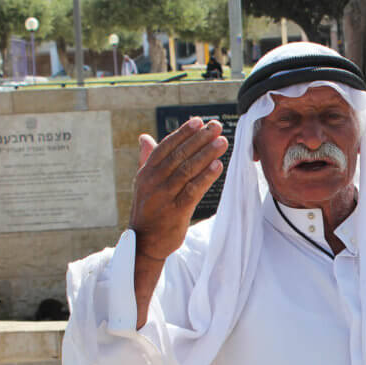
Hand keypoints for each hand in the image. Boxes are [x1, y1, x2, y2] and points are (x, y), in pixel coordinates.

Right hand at [129, 117, 227, 260]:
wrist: (144, 243)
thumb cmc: (148, 210)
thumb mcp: (143, 184)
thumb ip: (147, 160)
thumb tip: (144, 137)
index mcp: (146, 172)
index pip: (166, 147)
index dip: (182, 133)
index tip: (199, 121)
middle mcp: (153, 181)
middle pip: (179, 155)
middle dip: (199, 139)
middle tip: (217, 126)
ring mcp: (164, 196)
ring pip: (187, 170)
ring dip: (206, 154)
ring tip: (222, 142)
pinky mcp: (175, 211)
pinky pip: (192, 191)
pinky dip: (206, 177)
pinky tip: (218, 166)